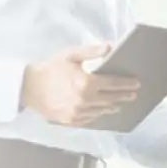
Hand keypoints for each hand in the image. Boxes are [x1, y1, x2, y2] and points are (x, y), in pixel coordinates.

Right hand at [21, 44, 139, 125]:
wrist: (29, 87)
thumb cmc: (50, 68)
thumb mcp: (71, 55)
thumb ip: (92, 51)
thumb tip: (110, 47)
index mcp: (86, 83)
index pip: (113, 83)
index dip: (126, 83)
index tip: (136, 83)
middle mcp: (85, 100)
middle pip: (111, 99)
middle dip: (124, 96)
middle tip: (133, 94)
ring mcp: (78, 112)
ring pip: (102, 110)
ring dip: (113, 106)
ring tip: (119, 103)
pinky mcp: (71, 120)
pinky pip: (90, 119)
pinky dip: (98, 114)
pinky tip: (102, 110)